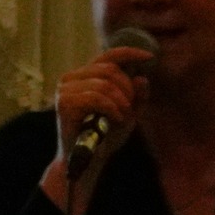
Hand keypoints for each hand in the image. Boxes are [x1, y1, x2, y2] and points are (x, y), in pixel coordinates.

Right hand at [40, 45, 152, 213]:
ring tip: (121, 118)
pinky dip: (111, 108)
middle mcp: (71, 79)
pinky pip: (97, 97)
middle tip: (130, 108)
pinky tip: (114, 119)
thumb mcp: (128, 113)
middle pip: (109, 69)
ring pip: (104, 84)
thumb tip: (142, 78)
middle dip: (127, 89)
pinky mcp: (65, 103)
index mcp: (84, 76)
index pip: (107, 56)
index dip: (130, 53)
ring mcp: (65, 90)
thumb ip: (137, 96)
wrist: (87, 161)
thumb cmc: (104, 136)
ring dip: (120, 102)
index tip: (150, 58)